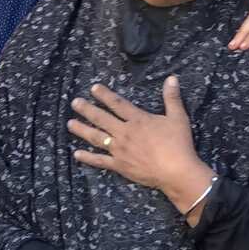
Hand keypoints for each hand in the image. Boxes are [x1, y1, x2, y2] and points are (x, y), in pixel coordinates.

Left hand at [69, 77, 213, 205]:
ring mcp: (119, 150)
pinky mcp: (119, 166)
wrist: (176, 172)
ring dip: (82, 130)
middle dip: (87, 109)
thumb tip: (172, 77)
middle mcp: (124, 133)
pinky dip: (87, 157)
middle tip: (74, 103)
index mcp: (138, 120)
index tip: (93, 88)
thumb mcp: (178, 117)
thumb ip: (172, 97)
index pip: (118, 104)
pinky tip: (77, 153)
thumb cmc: (178, 144)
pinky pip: (99, 161)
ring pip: (96, 137)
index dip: (105, 95)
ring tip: (70, 124)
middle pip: (101, 119)